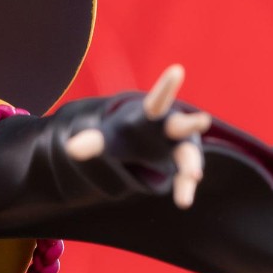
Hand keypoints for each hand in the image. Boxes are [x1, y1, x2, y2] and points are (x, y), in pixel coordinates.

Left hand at [64, 64, 211, 208]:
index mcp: (152, 115)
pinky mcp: (184, 167)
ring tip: (193, 176)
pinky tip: (183, 201)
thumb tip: (70, 148)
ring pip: (189, 155)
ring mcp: (181, 148)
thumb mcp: (109, 137)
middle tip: (201, 121)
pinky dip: (184, 189)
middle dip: (190, 123)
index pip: (158, 100)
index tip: (177, 70)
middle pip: (182, 125)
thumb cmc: (127, 135)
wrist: (145, 145)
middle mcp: (172, 129)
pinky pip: (185, 179)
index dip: (166, 86)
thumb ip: (92, 142)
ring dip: (191, 166)